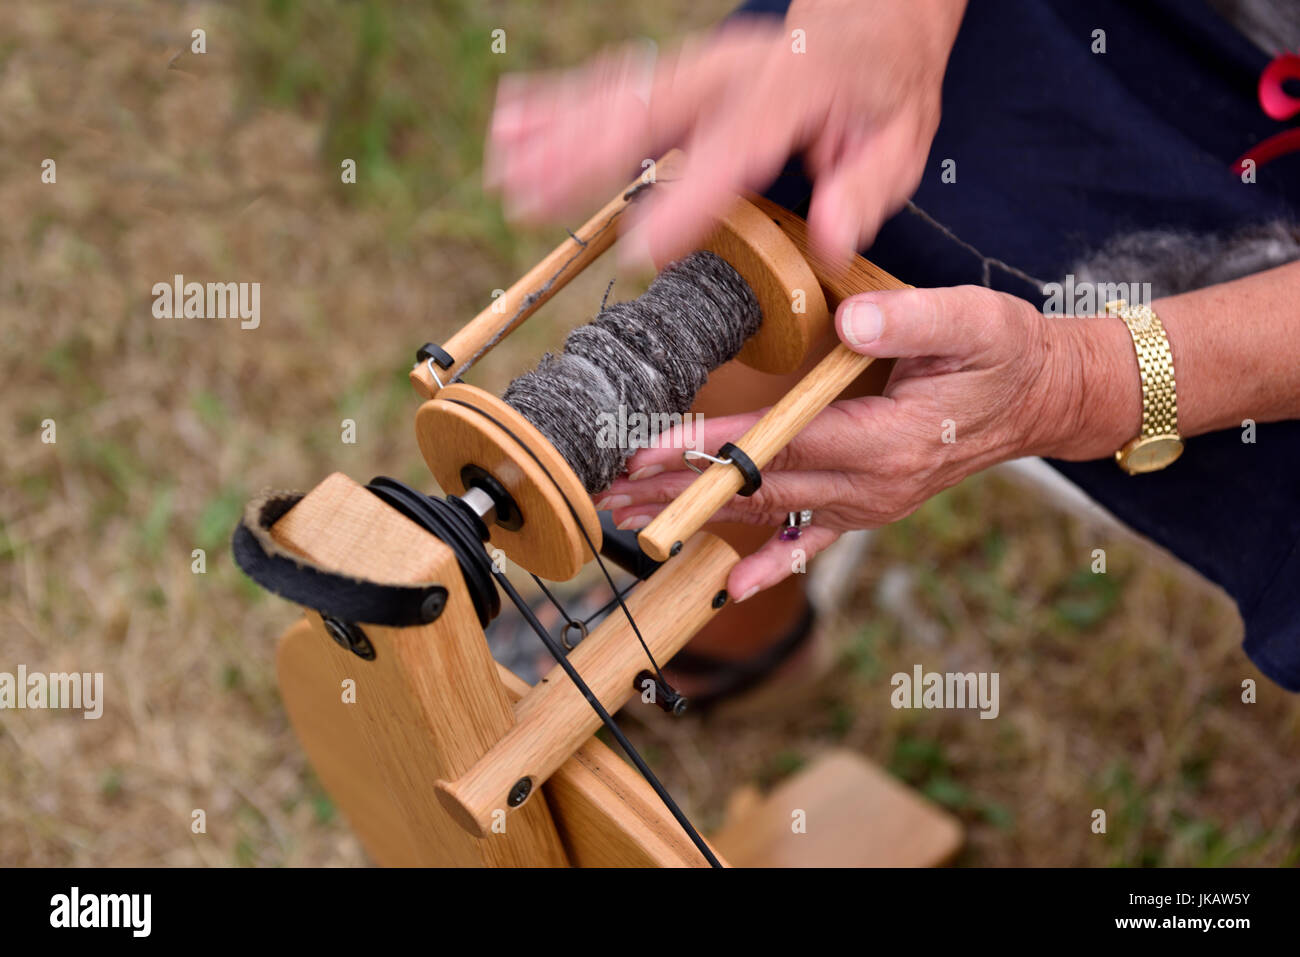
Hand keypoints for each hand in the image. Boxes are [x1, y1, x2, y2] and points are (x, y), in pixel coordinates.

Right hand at [486, 0, 965, 262]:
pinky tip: (512, 116)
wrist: (871, 19)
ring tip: (501, 167)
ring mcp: (698, 62)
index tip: (640, 250)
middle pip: (648, 109)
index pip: (733, 149)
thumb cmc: (882, 92)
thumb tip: (832, 242)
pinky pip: (611, 79)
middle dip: (583, 156)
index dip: (685, 201)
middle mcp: (732, 69)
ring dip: (554, 130)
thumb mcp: (899, 144)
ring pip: (616, 92)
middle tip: (528, 199)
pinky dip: (558, 99)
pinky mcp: (677, 65)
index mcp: (791, 89)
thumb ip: (864, 191)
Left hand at [596, 285, 1138, 600]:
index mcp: (887, 439)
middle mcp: (872, 484)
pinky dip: (771, 564)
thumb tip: (846, 325)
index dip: (711, 445)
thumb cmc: (1003, 354)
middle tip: (610, 487)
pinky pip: (812, 542)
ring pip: (769, 512)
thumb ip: (910, 322)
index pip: (780, 441)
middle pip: (758, 486)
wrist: (1039, 400)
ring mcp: (869, 503)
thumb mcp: (972, 320)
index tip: (649, 451)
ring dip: (699, 515)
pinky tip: (733, 587)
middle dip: (679, 486)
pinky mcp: (868, 506)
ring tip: (635, 521)